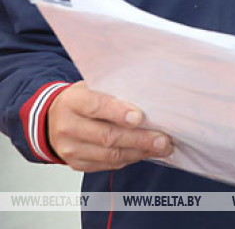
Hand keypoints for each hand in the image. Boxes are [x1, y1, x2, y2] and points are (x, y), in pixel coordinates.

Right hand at [47, 81, 172, 171]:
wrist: (54, 117)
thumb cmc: (83, 99)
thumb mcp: (94, 86)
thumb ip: (116, 90)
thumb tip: (151, 97)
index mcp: (73, 101)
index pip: (96, 107)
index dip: (119, 113)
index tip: (140, 118)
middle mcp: (68, 126)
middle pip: (106, 136)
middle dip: (139, 139)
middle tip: (163, 140)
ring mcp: (70, 148)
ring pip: (109, 155)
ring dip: (139, 152)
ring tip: (161, 148)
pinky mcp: (76, 164)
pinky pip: (107, 165)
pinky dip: (130, 159)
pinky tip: (145, 153)